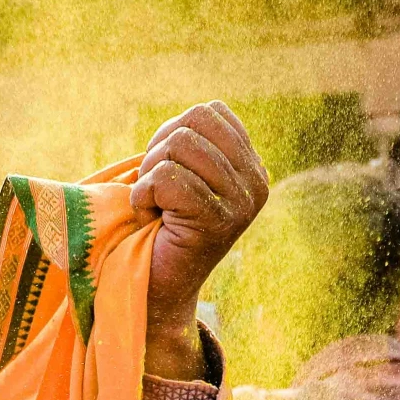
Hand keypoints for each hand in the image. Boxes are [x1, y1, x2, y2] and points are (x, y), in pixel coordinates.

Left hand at [131, 101, 270, 379]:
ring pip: (178, 147)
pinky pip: (167, 179)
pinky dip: (144, 196)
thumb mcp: (183, 173)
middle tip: (157, 191)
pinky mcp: (217, 223)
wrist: (157, 287)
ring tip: (155, 206)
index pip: (209, 112)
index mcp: (252, 166)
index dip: (172, 132)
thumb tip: (197, 112)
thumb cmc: (159, 225)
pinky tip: (151, 219)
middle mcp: (256, 183)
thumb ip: (194, 141)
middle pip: (193, 123)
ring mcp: (241, 204)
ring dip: (149, 175)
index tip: (167, 172)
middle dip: (158, 152)